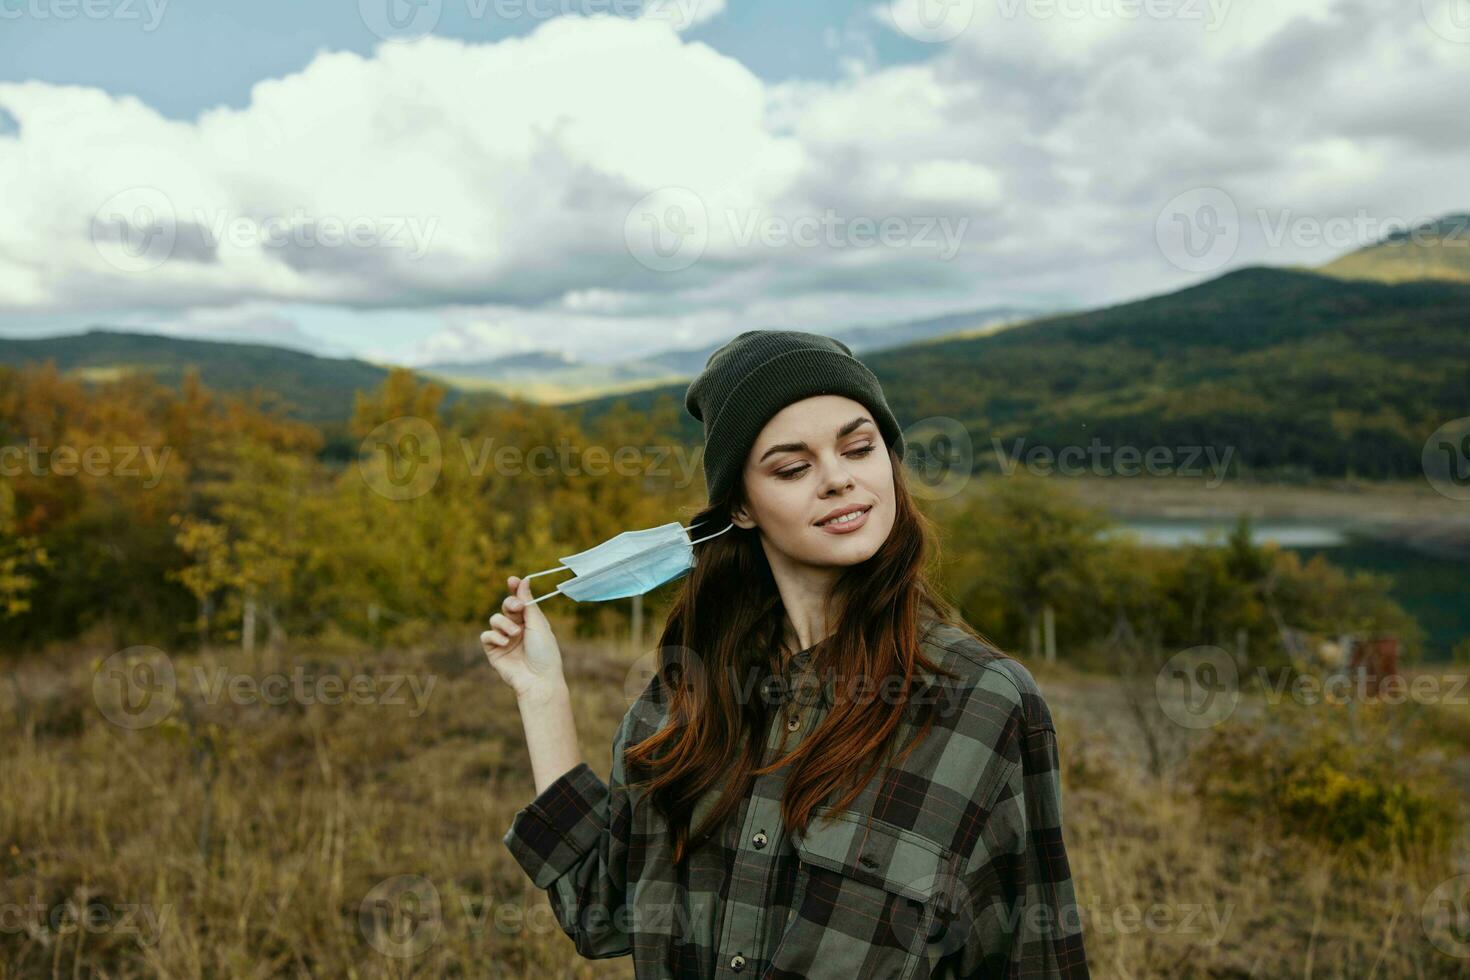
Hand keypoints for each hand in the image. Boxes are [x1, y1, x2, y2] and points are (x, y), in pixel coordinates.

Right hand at [481, 575, 567, 699]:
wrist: (538, 679)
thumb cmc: (544, 652)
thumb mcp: (538, 624)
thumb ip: (528, 603)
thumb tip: (524, 580)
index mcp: (530, 621)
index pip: (520, 600)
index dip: (515, 589)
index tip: (512, 580)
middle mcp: (516, 628)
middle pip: (506, 606)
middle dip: (510, 604)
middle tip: (517, 608)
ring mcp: (504, 639)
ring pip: (494, 619)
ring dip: (504, 623)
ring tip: (515, 634)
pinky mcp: (494, 651)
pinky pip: (486, 636)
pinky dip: (495, 636)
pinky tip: (506, 643)